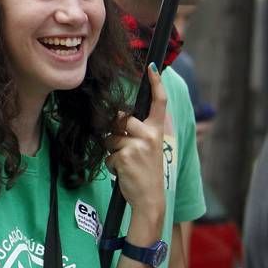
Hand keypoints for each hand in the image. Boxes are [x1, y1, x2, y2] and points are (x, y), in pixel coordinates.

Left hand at [106, 64, 166, 224]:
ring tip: (127, 164)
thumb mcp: (148, 149)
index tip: (152, 68)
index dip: (156, 84)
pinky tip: (123, 172)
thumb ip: (137, 133)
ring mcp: (138, 144)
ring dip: (112, 151)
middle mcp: (150, 135)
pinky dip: (111, 165)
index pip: (158, 103)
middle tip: (126, 150)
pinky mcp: (126, 155)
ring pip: (110, 138)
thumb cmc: (146, 173)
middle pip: (121, 119)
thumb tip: (117, 120)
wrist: (150, 199)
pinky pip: (108, 154)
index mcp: (157, 131)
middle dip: (115, 132)